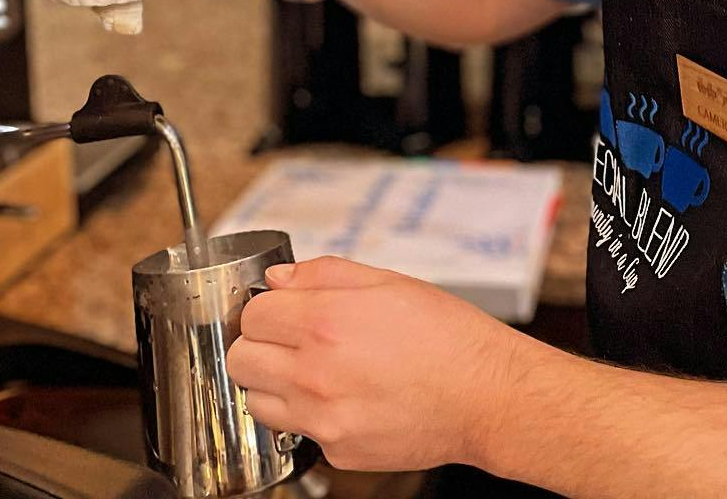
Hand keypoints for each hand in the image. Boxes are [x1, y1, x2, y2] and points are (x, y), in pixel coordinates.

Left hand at [228, 255, 526, 472]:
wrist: (485, 396)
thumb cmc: (447, 336)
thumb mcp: (390, 282)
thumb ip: (326, 274)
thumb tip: (280, 278)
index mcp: (326, 323)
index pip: (253, 314)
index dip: (266, 306)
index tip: (281, 308)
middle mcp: (316, 374)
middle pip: (241, 360)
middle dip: (258, 343)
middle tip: (287, 338)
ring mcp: (323, 420)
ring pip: (257, 402)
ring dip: (273, 382)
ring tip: (310, 369)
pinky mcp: (336, 452)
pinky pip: (297, 431)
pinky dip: (308, 414)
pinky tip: (343, 396)